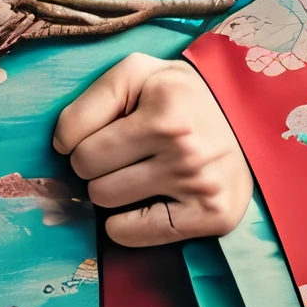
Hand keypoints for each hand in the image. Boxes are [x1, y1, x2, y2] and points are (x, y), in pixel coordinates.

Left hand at [53, 51, 251, 246]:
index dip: (77, 135)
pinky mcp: (211, 216)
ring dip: (109, 190)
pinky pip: (133, 233)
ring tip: (134, 172)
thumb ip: (93, 98)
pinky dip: (125, 224)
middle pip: (87, 169)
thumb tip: (62, 143)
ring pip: (105, 201)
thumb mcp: (137, 73)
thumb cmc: (179, 96)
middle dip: (93, 162)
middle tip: (118, 153)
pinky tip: (140, 203)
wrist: (244, 121)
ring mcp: (199, 183)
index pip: (74, 136)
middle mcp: (183, 144)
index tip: (98, 131)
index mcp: (163, 104)